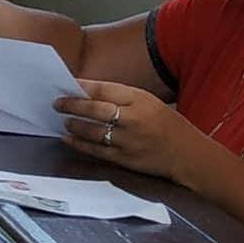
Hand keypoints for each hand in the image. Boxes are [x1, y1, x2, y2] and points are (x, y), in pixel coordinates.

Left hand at [58, 80, 205, 182]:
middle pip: (95, 109)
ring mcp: (127, 140)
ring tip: (65, 120)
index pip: (106, 90)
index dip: (84, 86)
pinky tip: (70, 139)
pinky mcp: (123, 158)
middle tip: (58, 103)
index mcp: (141, 100)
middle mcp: (133, 119)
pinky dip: (79, 144)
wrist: (185, 153)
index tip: (69, 83)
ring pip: (92, 131)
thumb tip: (92, 94)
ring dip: (74, 125)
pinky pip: (95, 150)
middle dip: (72, 105)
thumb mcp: (150, 102)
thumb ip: (124, 99)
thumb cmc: (167, 124)